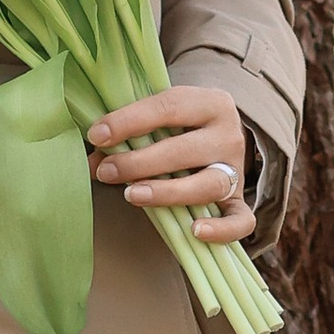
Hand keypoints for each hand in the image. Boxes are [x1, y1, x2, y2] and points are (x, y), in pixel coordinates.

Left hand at [88, 84, 258, 242]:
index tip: (96, 136)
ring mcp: (237, 169)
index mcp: (210, 103)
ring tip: (133, 195)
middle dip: (140, 162)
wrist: (216, 136)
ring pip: (208, 185)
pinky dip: (222, 230)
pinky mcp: (239, 200)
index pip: (169, 108)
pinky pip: (241, 220)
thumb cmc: (177, 126)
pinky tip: (194, 231)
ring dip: (167, 192)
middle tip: (107, 171)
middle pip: (186, 150)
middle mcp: (229, 134)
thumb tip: (93, 164)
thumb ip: (127, 136)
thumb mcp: (158, 120)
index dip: (129, 122)